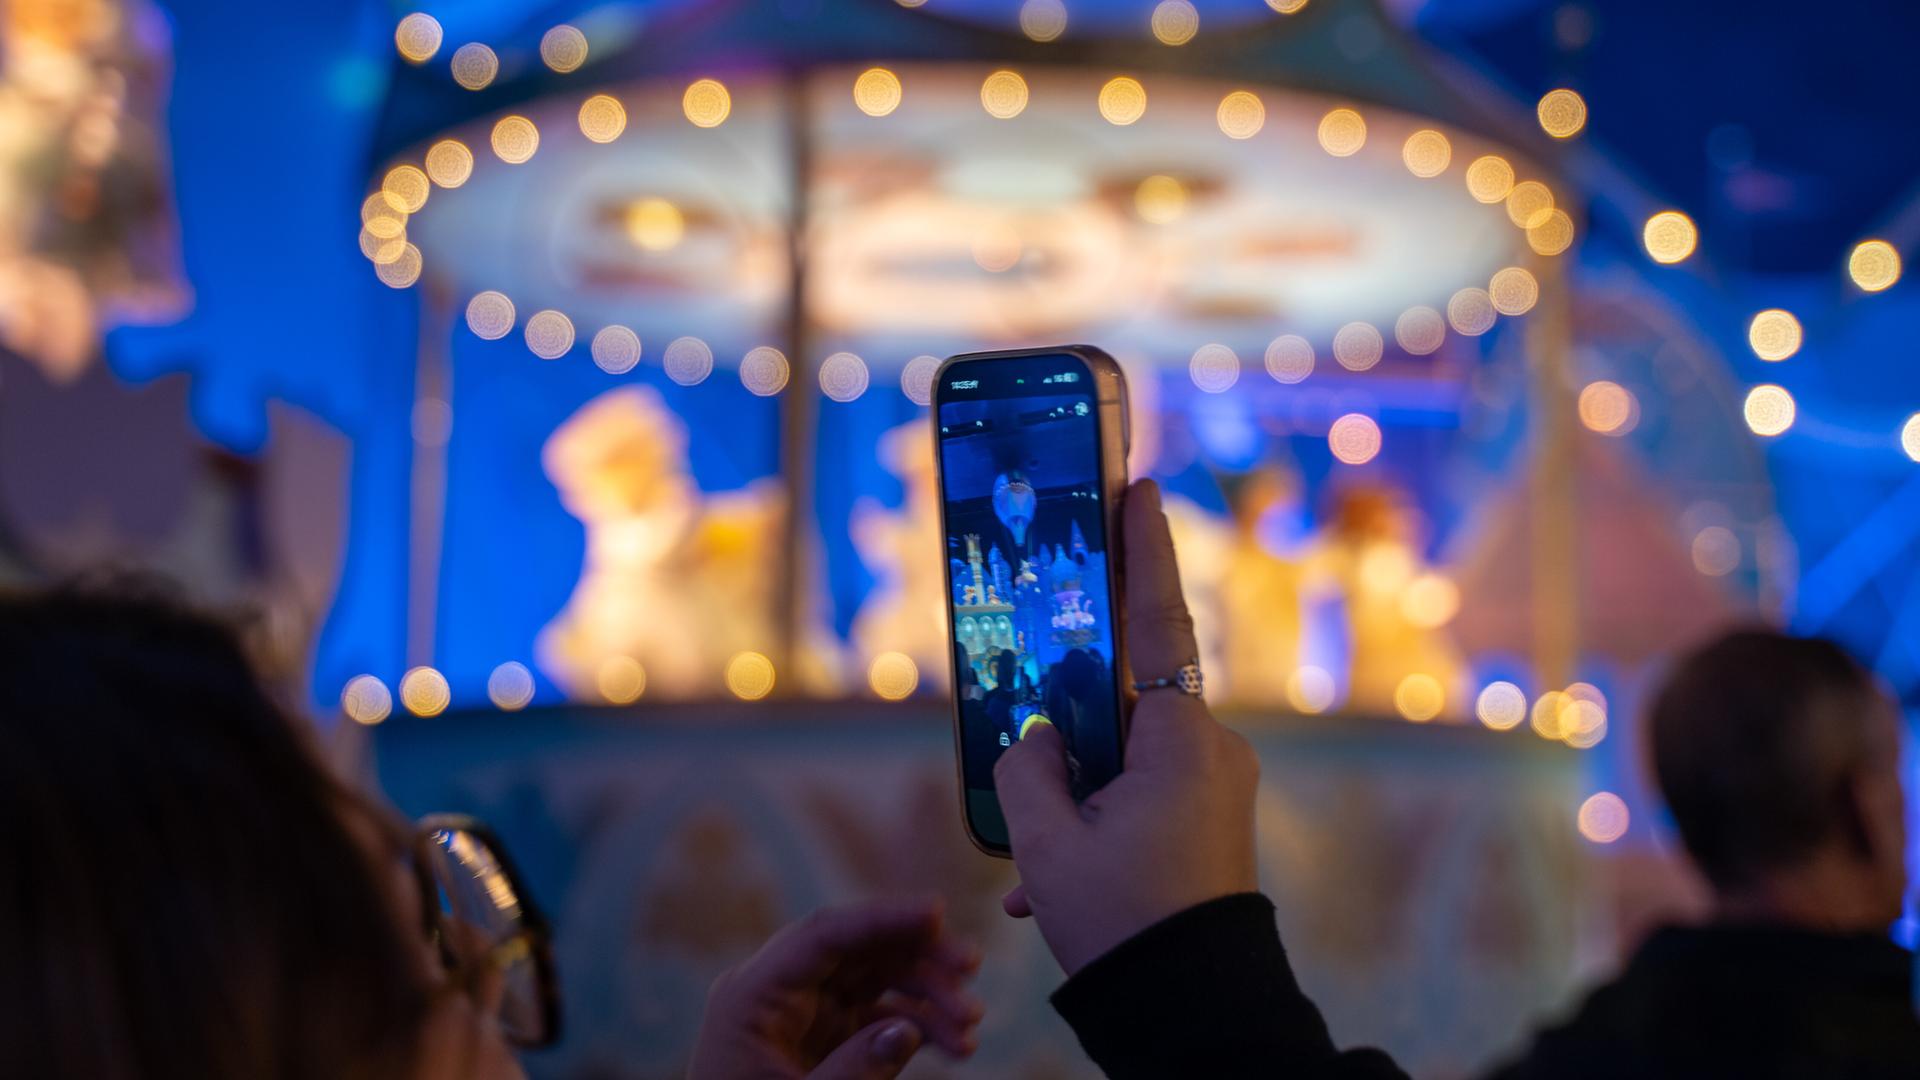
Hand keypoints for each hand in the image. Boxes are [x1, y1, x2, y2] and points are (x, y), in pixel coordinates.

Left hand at [688, 898, 982, 1079]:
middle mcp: (780, 993)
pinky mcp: (828, 1039)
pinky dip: (920, 1026)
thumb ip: (851, 1072)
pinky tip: (957, 1044)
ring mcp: (806, 1014)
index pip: (822, 935)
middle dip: (919, 956)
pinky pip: (881, 1017)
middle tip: (971, 966)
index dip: (881, 918)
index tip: (936, 912)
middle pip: (858, 951)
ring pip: (878, 981)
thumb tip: (906, 1029)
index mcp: (751, 995)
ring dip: (929, 996)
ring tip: (972, 1023)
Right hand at [994, 479, 1259, 975]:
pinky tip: (1053, 892)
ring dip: (1074, 796)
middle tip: (1037, 721)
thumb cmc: (1126, 920)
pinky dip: (1096, 831)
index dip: (1143, 548)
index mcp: (1182, 738)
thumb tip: (1035, 740)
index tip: (1138, 486)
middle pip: (1125, 701)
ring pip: (1125, 762)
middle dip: (1070, 720)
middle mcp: (1212, 752)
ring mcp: (1216, 791)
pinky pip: (1142, 802)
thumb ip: (1027, 768)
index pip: (1156, 620)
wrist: (1194, 1011)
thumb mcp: (1049, 843)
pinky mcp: (1211, 827)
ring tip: (1037, 868)